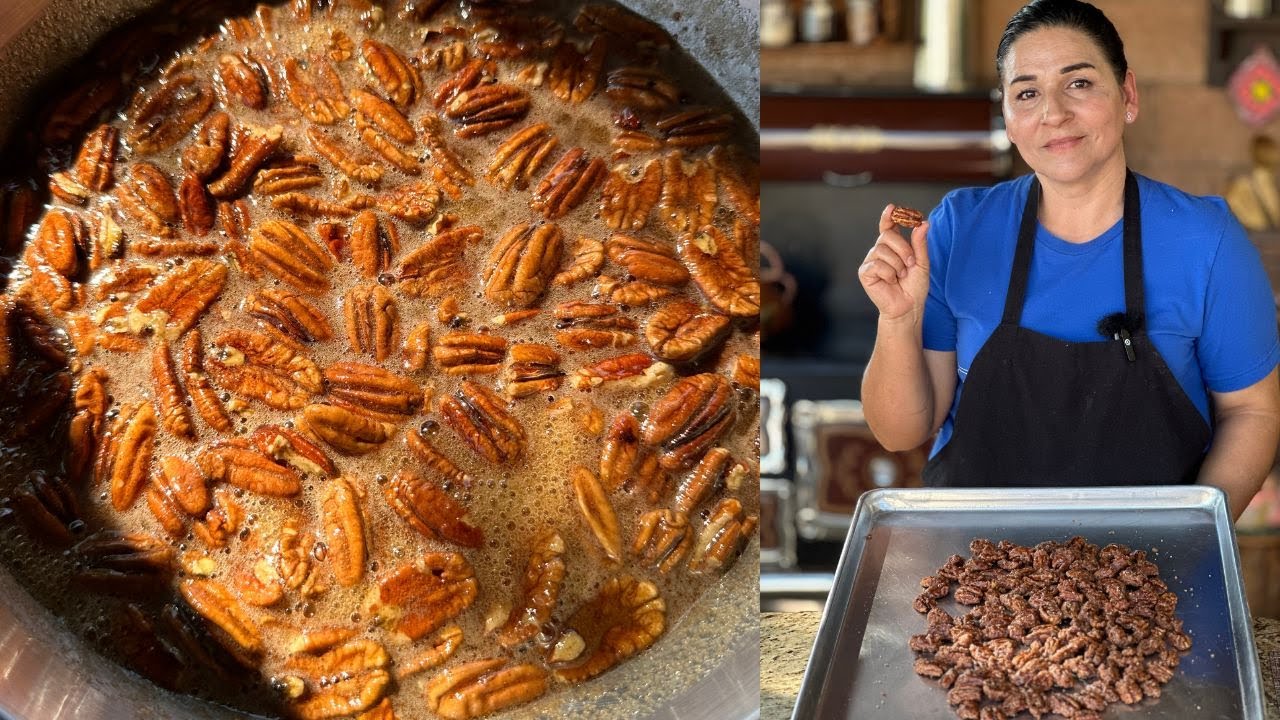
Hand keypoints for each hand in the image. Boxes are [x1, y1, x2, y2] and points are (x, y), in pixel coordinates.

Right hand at [858, 204, 930, 321]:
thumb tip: (923, 223)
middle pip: (887, 235)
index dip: (889, 216)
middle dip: (903, 249)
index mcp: (893, 246)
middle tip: (910, 264)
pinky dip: (889, 274)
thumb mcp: (922, 262)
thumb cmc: (914, 286)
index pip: (888, 226)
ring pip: (883, 250)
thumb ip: (920, 243)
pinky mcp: (865, 272)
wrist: (908, 306)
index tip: (892, 208)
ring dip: (897, 265)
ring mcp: (871, 260)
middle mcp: (880, 250)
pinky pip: (877, 264)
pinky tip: (890, 282)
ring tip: (900, 276)